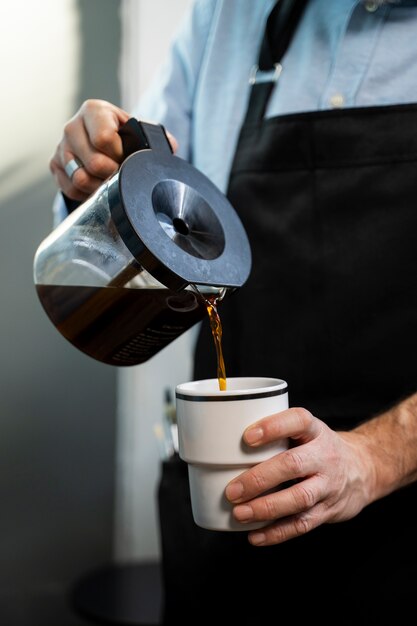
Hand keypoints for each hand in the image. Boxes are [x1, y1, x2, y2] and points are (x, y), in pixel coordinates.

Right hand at [49, 98, 177, 201]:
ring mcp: (61, 147)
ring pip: (80, 179)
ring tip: (110, 180)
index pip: (104, 138)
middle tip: (120, 173)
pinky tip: (97, 184)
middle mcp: (72, 126)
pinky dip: (86, 193)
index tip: (127, 157)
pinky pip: (71, 189)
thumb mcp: (141, 133)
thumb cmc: (126, 138)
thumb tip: (169, 148)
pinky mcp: (55, 165)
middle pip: (93, 163)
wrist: (103, 145)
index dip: (120, 155)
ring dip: (100, 186)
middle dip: (112, 174)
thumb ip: (156, 139)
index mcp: (95, 111)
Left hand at [225, 407, 373, 545]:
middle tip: (232, 489)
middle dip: (260, 478)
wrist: (364, 468)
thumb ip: (276, 434)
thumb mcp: (306, 431)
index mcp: (315, 431)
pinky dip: (276, 533)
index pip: (297, 421)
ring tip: (239, 513)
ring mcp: (328, 485)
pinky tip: (254, 535)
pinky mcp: (328, 511)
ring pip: (299, 498)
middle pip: (293, 464)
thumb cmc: (318, 447)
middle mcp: (324, 456)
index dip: (273, 427)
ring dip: (266, 508)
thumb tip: (223, 442)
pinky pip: (302, 525)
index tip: (247, 437)